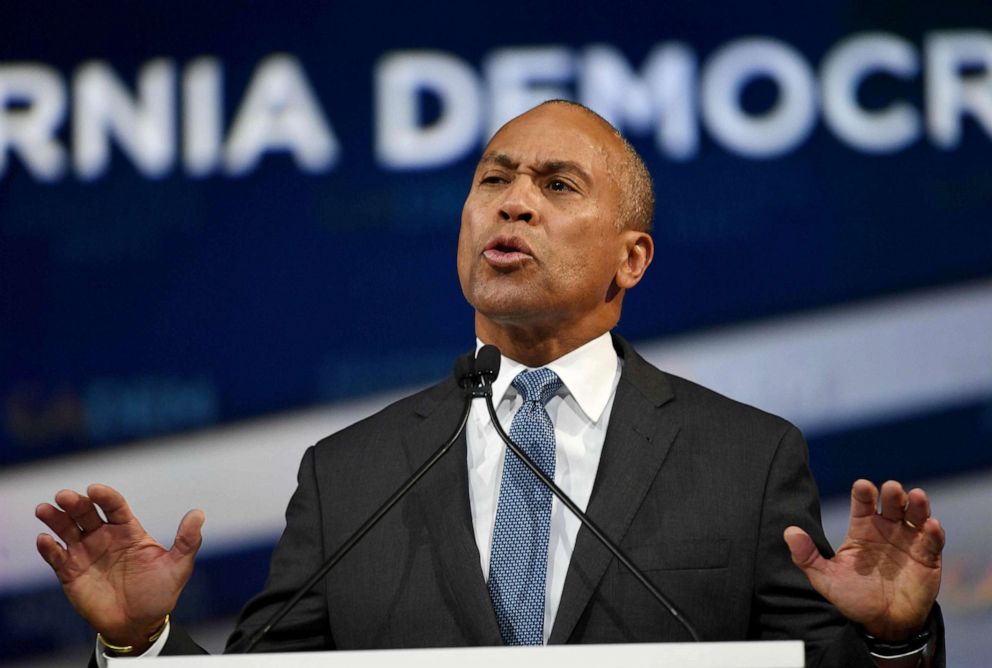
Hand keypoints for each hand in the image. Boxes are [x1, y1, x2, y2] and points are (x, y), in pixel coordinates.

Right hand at [35, 484, 203, 651]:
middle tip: (65, 496)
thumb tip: (198, 513)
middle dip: (75, 503)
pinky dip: (49, 548)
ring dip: (55, 518)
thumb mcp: (177, 567)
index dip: (105, 496)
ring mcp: (86, 553)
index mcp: (128, 531)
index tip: (95, 489)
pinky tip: (45, 540)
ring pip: (67, 530)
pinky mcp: (71, 573)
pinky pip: (57, 557)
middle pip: (87, 513)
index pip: (115, 506)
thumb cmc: (159, 593)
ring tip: (45, 509)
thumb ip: (187, 541)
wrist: (139, 624)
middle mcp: (104, 537)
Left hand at [783, 479, 943, 640]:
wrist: (883, 624)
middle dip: (893, 494)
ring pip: (916, 516)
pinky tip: (931, 525)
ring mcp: (909, 541)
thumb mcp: (825, 578)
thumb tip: (789, 532)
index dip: (863, 493)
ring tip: (917, 496)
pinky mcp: (928, 557)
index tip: (863, 486)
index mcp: (862, 529)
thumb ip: (807, 556)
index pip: (863, 504)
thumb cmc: (853, 598)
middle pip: (892, 504)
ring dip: (918, 505)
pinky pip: (933, 541)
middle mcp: (887, 529)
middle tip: (892, 488)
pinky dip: (934, 532)